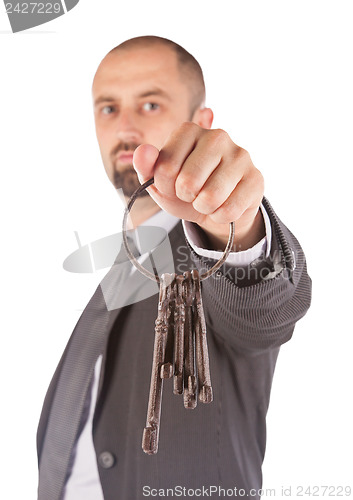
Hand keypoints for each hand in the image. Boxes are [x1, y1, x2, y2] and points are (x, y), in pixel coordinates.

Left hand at [133, 122, 264, 250]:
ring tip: (207, 199)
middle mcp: (217, 136)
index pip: (164, 167)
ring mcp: (240, 156)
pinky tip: (223, 206)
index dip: (164, 186)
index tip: (173, 183)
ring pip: (210, 197)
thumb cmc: (185, 190)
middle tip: (192, 192)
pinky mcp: (255, 178)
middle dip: (185, 197)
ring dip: (203, 208)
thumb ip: (145, 166)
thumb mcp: (160, 181)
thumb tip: (144, 152)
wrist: (216, 208)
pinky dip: (220, 217)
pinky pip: (229, 210)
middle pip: (187, 182)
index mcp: (189, 131)